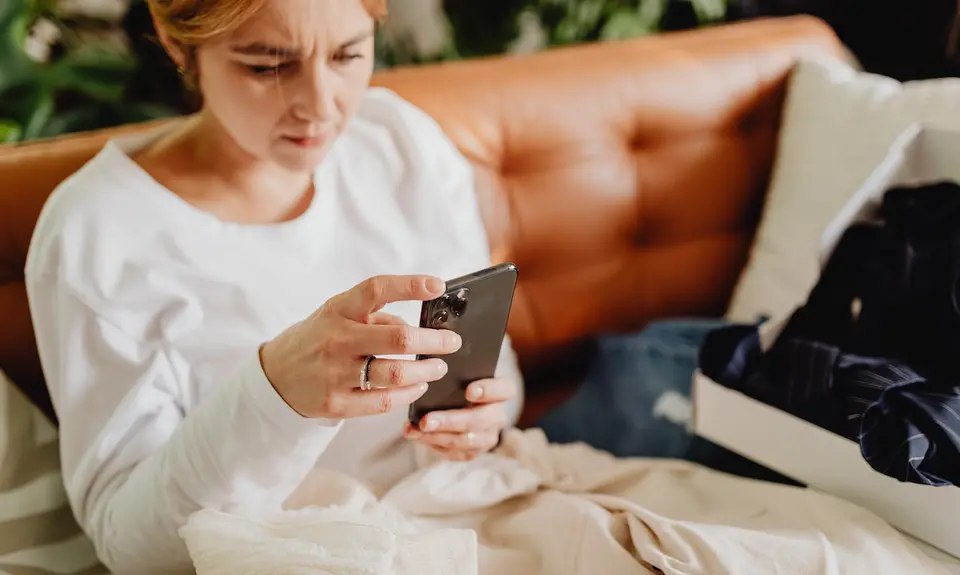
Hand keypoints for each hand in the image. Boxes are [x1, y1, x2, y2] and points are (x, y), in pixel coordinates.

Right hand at [259, 275, 462, 419]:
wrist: (276, 376)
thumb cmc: (319, 338)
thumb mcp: (340, 315)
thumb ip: (378, 316)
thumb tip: (419, 327)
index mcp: (339, 310)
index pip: (376, 289)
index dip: (410, 285)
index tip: (437, 286)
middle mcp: (337, 340)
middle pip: (398, 338)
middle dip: (434, 341)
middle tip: (452, 343)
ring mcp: (336, 374)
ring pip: (395, 375)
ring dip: (426, 371)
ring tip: (438, 367)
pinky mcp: (337, 404)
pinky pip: (384, 401)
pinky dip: (409, 393)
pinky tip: (419, 386)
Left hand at [402, 376, 515, 460]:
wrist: (461, 405)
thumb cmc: (459, 383)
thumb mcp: (461, 374)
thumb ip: (455, 373)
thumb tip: (431, 371)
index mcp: (501, 390)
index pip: (505, 389)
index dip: (489, 390)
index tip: (469, 391)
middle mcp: (497, 414)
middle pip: (481, 420)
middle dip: (451, 421)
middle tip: (425, 421)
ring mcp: (488, 436)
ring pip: (468, 441)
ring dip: (439, 436)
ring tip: (416, 431)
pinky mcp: (475, 451)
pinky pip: (457, 453)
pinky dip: (435, 445)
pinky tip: (418, 436)